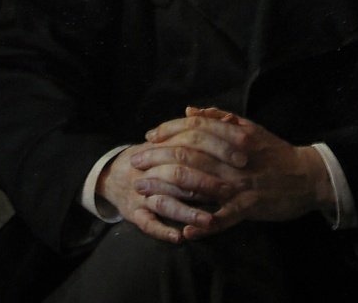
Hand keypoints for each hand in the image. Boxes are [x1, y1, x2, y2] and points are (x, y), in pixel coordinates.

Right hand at [97, 115, 249, 242]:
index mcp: (164, 145)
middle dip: (206, 181)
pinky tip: (180, 238)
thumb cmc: (155, 155)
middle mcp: (152, 167)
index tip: (243, 154)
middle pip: (179, 171)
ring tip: (210, 221)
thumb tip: (230, 119)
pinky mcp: (133, 212)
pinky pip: (147, 223)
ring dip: (188, 212)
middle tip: (231, 189)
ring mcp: (142, 191)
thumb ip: (203, 129)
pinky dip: (162, 230)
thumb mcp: (174, 139)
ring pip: (165, 201)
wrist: (113, 173)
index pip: (192, 141)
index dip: (219, 146)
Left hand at [145, 107, 334, 239]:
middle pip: (189, 154)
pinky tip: (186, 229)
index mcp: (234, 136)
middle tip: (135, 162)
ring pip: (198, 184)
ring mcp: (240, 183)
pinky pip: (223, 217)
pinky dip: (204, 223)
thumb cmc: (274, 152)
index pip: (195, 129)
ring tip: (144, 190)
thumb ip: (220, 119)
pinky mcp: (249, 206)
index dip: (169, 131)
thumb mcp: (250, 128)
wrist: (307, 175)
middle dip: (158, 158)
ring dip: (168, 188)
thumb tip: (190, 111)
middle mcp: (233, 158)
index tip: (149, 136)